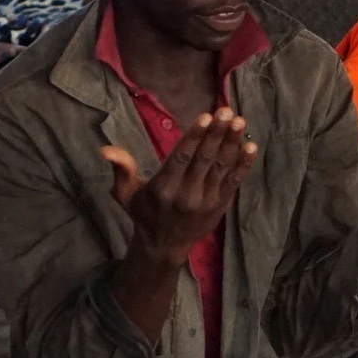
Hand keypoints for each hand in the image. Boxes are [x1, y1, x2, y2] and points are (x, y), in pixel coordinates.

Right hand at [102, 109, 256, 266]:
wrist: (165, 246)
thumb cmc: (144, 214)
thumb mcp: (126, 194)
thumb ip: (121, 170)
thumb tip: (107, 150)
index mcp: (163, 187)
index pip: (182, 157)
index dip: (195, 136)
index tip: (206, 116)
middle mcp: (186, 194)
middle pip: (204, 158)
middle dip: (217, 133)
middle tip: (227, 111)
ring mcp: (206, 200)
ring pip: (221, 167)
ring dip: (232, 143)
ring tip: (240, 122)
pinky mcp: (220, 205)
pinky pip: (234, 182)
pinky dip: (243, 164)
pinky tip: (251, 146)